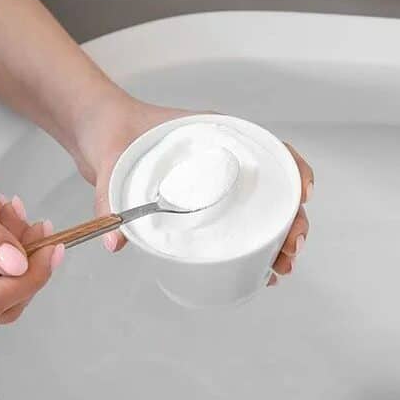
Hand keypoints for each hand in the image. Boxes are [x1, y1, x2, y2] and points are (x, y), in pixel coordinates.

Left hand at [74, 94, 312, 284]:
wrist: (96, 131)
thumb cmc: (112, 131)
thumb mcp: (110, 161)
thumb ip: (110, 198)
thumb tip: (117, 240)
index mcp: (214, 136)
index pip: (269, 148)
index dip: (294, 170)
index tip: (302, 195)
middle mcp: (223, 159)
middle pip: (275, 188)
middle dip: (292, 221)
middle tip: (290, 251)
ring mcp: (216, 183)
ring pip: (263, 210)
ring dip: (278, 238)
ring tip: (280, 268)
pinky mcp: (204, 203)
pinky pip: (240, 222)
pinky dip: (255, 245)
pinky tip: (261, 268)